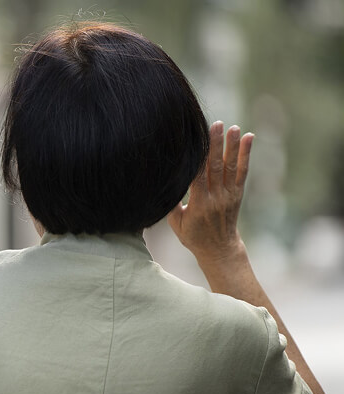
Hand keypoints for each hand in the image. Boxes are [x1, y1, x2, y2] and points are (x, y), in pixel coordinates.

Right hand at [168, 121, 254, 264]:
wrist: (219, 249)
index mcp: (199, 205)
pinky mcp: (237, 193)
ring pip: (231, 167)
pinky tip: (248, 137)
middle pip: (216, 167)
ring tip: (233, 128)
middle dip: (216, 145)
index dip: (198, 158)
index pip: (198, 177)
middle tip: (217, 124)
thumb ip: (172, 203)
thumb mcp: (176, 224)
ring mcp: (229, 195)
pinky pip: (242, 172)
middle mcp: (216, 198)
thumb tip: (164, 183)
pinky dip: (245, 154)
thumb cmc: (193, 236)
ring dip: (232, 146)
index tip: (196, 140)